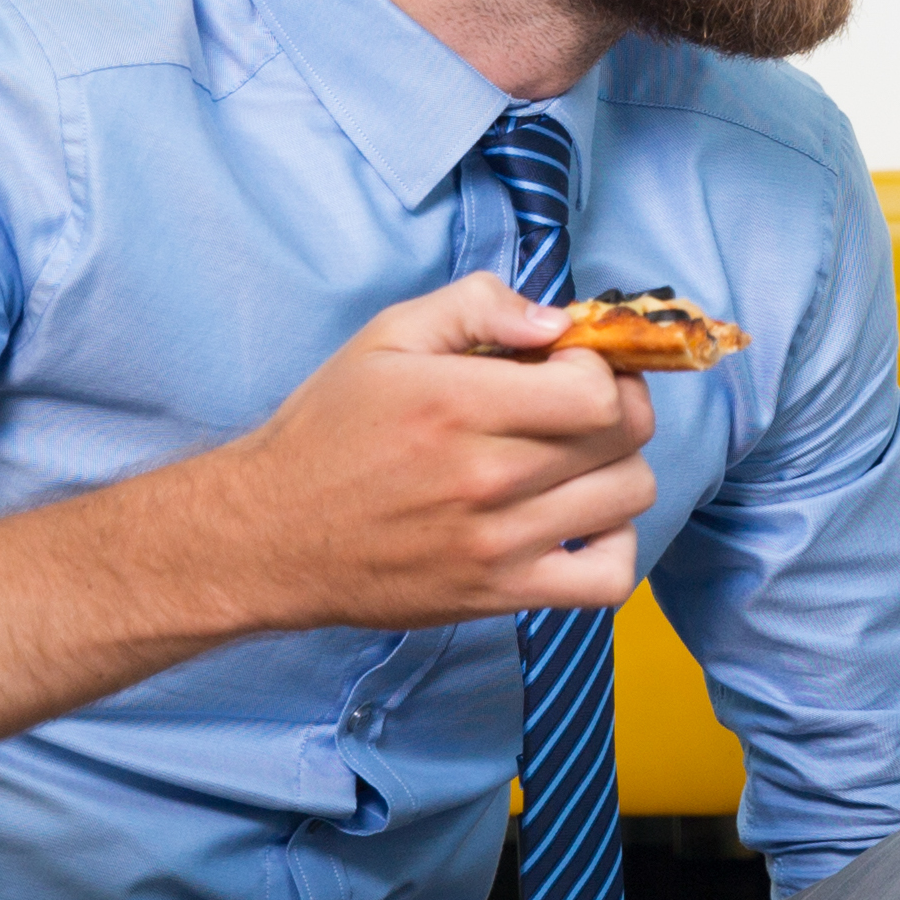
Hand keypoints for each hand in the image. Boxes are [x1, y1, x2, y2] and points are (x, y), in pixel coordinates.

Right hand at [192, 274, 659, 635]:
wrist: (270, 535)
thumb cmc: (330, 431)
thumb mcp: (384, 338)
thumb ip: (475, 306)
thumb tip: (555, 320)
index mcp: (455, 403)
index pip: (597, 390)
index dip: (602, 367)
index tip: (570, 365)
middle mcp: (484, 477)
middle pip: (625, 437)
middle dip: (618, 406)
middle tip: (578, 404)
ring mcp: (498, 543)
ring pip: (629, 497)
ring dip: (618, 468)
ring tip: (575, 461)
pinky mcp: (501, 594)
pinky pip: (609, 580)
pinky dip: (614, 548)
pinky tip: (579, 522)